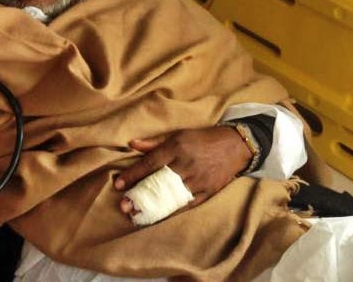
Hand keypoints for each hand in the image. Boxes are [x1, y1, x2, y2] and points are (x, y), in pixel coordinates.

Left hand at [114, 126, 251, 218]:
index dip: (133, 174)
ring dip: (154, 207)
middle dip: (140, 195)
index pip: (150, 162)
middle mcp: (186, 164)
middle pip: (159, 182)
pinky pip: (187, 205)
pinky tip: (159, 217)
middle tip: (124, 206)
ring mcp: (198, 179)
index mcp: (176, 147)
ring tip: (137, 214)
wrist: (234, 146)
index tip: (118, 185)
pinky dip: (173, 212)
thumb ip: (154, 143)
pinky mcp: (208, 192)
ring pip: (172, 196)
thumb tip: (132, 144)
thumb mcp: (177, 135)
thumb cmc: (200, 139)